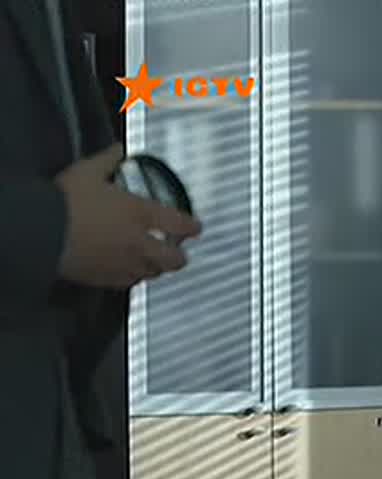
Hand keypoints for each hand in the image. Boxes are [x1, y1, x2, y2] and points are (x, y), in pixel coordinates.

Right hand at [54, 143, 201, 288]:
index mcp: (140, 213)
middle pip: (174, 259)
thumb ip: (108, 160)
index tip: (196, 228)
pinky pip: (128, 282)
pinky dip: (132, 277)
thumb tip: (118, 149)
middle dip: (180, 257)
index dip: (192, 227)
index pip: (179, 223)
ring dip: (156, 268)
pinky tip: (128, 272)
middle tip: (179, 253)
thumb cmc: (66, 200)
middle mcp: (139, 242)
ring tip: (154, 263)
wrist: (41, 231)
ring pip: (152, 273)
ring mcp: (124, 263)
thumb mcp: (88, 172)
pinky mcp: (105, 278)